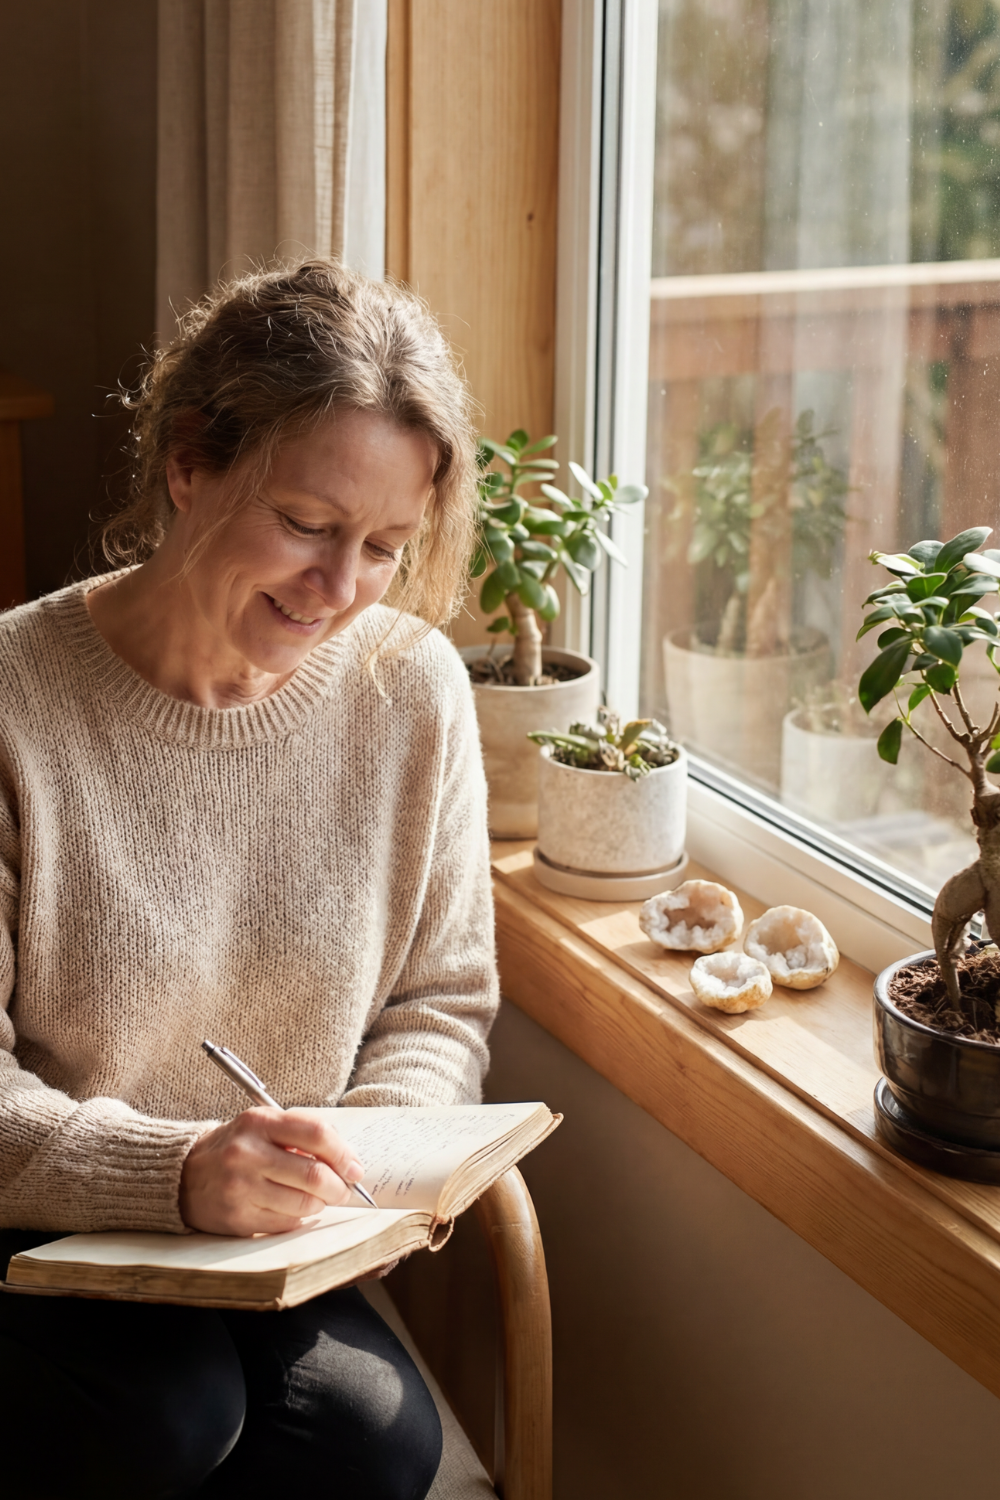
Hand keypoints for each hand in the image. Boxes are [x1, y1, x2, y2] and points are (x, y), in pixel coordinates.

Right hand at [179, 1107, 364, 1235]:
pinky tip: (293, 1210)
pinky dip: (299, 1219)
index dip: (344, 1154)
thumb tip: (345, 1159)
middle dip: (338, 1187)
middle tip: (343, 1190)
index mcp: (259, 1122)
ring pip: (303, 1204)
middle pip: (314, 1175)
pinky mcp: (237, 1218)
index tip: (355, 1168)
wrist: (183, 1176)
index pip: (317, 1134)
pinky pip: (285, 1223)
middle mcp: (248, 1153)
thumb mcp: (262, 1126)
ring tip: (318, 1200)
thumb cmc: (235, 1148)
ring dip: (320, 1205)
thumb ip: (300, 1134)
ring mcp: (241, 1188)